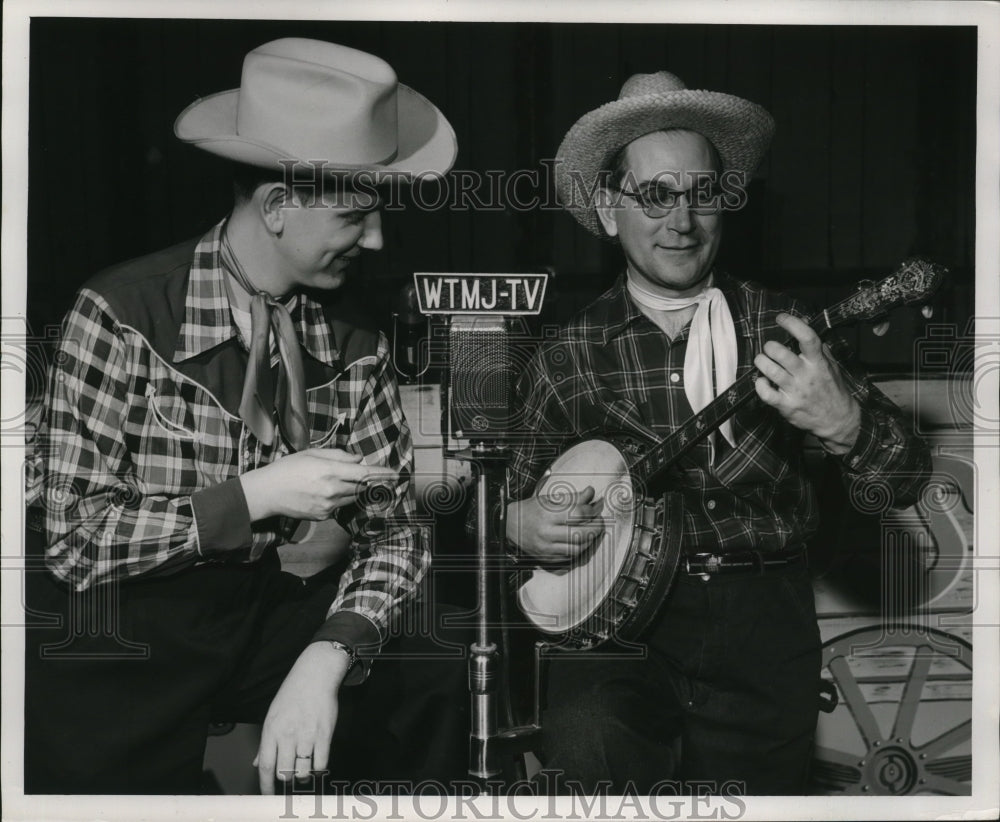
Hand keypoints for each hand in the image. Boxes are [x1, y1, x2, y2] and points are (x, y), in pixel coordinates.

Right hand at [240, 448, 397, 521]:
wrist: (267, 493)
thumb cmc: (287, 469)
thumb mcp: (312, 454)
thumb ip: (338, 456)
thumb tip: (358, 460)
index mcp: (330, 471)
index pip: (363, 473)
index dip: (381, 473)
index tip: (395, 474)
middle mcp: (332, 490)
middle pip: (361, 487)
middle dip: (366, 481)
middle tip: (363, 474)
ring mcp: (328, 506)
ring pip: (352, 498)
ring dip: (352, 490)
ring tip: (334, 481)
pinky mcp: (323, 516)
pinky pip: (339, 507)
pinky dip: (338, 499)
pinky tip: (321, 492)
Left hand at [253, 641, 350, 794]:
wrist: (316, 673)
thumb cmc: (293, 693)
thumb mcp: (273, 714)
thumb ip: (266, 742)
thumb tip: (257, 763)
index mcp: (271, 730)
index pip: (264, 765)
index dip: (266, 784)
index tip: (268, 793)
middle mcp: (287, 734)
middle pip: (284, 772)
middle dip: (286, 778)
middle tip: (290, 773)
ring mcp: (307, 735)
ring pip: (302, 771)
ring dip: (303, 774)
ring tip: (304, 767)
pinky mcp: (324, 734)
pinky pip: (320, 763)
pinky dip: (318, 768)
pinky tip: (316, 760)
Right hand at [506, 485, 605, 561]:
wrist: (510, 525)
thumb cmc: (532, 510)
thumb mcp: (550, 499)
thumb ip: (572, 497)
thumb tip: (591, 493)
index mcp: (547, 515)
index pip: (578, 514)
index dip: (592, 511)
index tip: (596, 507)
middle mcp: (546, 533)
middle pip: (581, 534)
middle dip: (596, 527)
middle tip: (600, 522)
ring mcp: (547, 549)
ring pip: (578, 549)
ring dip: (590, 540)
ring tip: (593, 531)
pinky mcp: (547, 559)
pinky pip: (570, 558)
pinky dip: (580, 549)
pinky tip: (582, 541)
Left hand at [753, 313, 860, 452]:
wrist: (838, 420)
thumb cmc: (832, 389)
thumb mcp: (830, 365)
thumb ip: (817, 346)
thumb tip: (804, 323)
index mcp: (818, 362)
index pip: (807, 337)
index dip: (792, 324)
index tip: (781, 319)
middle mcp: (806, 375)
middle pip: (780, 353)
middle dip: (769, 346)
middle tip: (769, 348)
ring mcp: (795, 391)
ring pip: (770, 370)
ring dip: (761, 362)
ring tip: (762, 361)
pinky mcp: (786, 406)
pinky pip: (766, 393)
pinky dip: (759, 384)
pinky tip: (762, 381)